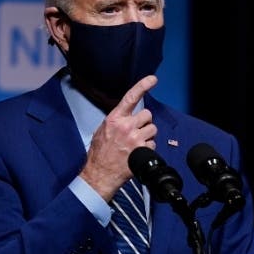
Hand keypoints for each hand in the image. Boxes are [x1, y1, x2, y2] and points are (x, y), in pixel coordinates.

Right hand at [80, 74, 158, 200]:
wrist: (100, 173)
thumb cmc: (100, 153)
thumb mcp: (102, 131)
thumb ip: (116, 121)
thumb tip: (127, 116)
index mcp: (115, 118)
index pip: (131, 97)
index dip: (143, 85)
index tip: (153, 79)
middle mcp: (126, 126)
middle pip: (148, 115)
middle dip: (145, 122)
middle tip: (137, 131)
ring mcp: (135, 138)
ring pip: (153, 129)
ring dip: (148, 135)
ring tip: (136, 143)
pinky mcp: (142, 150)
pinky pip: (153, 144)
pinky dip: (148, 148)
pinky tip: (137, 153)